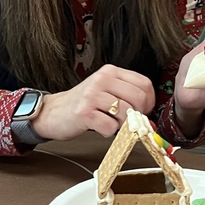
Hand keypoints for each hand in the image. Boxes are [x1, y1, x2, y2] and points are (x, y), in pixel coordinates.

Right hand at [31, 65, 154, 140]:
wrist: (53, 112)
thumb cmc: (84, 104)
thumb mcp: (106, 92)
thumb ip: (127, 97)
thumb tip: (150, 119)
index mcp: (110, 71)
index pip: (144, 84)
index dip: (149, 102)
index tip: (141, 111)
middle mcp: (102, 79)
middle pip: (139, 98)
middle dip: (137, 115)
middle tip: (126, 121)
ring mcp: (92, 94)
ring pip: (126, 113)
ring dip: (121, 124)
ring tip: (109, 122)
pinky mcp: (84, 112)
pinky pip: (110, 127)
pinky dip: (108, 132)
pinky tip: (99, 126)